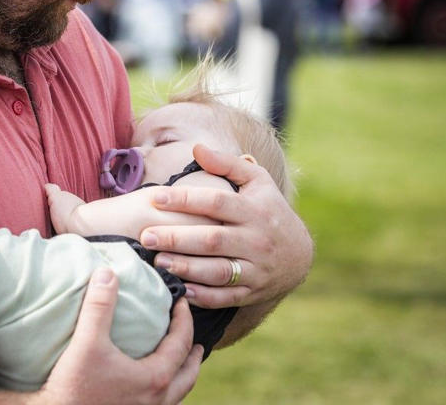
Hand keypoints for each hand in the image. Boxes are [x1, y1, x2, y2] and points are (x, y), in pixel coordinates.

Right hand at [37, 268, 202, 404]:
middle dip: (192, 355)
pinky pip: (160, 403)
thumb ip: (99, 307)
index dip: (184, 320)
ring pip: (176, 394)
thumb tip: (107, 274)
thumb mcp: (87, 343)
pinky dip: (164, 390)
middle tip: (195, 341)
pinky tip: (148, 383)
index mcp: (155, 378)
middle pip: (187, 375)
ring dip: (180, 375)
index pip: (181, 344)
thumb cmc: (74, 388)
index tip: (182, 302)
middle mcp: (157, 400)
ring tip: (177, 362)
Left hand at [141, 145, 312, 309]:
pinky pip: (226, 297)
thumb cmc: (268, 210)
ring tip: (158, 261)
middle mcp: (256, 240)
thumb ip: (227, 164)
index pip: (217, 203)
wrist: (299, 254)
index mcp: (254, 211)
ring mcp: (256, 269)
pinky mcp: (252, 292)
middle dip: (177, 238)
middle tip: (146, 236)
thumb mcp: (257, 182)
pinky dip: (203, 296)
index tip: (156, 198)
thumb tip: (198, 149)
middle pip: (213, 240)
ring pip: (218, 271)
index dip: (186, 199)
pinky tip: (180, 289)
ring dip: (186, 268)